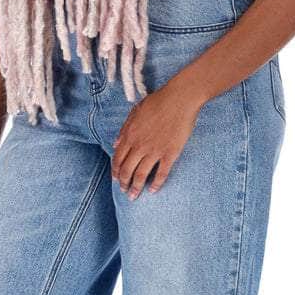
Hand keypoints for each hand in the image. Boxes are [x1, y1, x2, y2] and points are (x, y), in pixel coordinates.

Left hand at [111, 82, 202, 198]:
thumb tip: (115, 144)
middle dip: (123, 183)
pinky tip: (153, 191)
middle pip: (127, 170)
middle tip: (124, 191)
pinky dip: (156, 184)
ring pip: (141, 175)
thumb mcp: (135, 112)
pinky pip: (161, 173)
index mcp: (130, 135)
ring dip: (136, 187)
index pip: (117, 158)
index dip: (115, 171)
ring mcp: (155, 150)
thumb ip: (124, 129)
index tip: (115, 179)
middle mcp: (140, 145)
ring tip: (134, 196)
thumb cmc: (158, 101)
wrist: (179, 99)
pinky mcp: (170, 153)